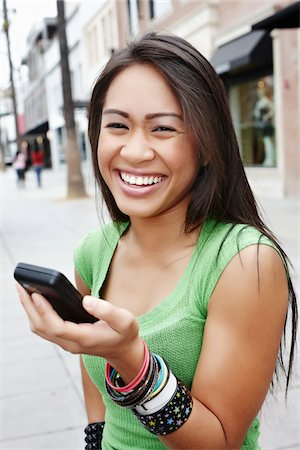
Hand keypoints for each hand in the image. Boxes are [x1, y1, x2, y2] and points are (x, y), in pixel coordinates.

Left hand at [16, 283, 142, 373]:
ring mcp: (67, 343)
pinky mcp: (66, 339)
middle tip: (20, 286)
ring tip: (23, 291)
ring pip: (40, 329)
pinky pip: (45, 329)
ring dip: (29, 311)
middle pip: (42, 328)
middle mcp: (71, 343)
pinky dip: (36, 315)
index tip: (36, 295)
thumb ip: (106, 310)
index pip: (57, 326)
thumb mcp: (124, 320)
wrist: (124, 351)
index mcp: (85, 338)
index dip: (44, 311)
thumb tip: (86, 300)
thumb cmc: (125, 334)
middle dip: (29, 307)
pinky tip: (34, 302)